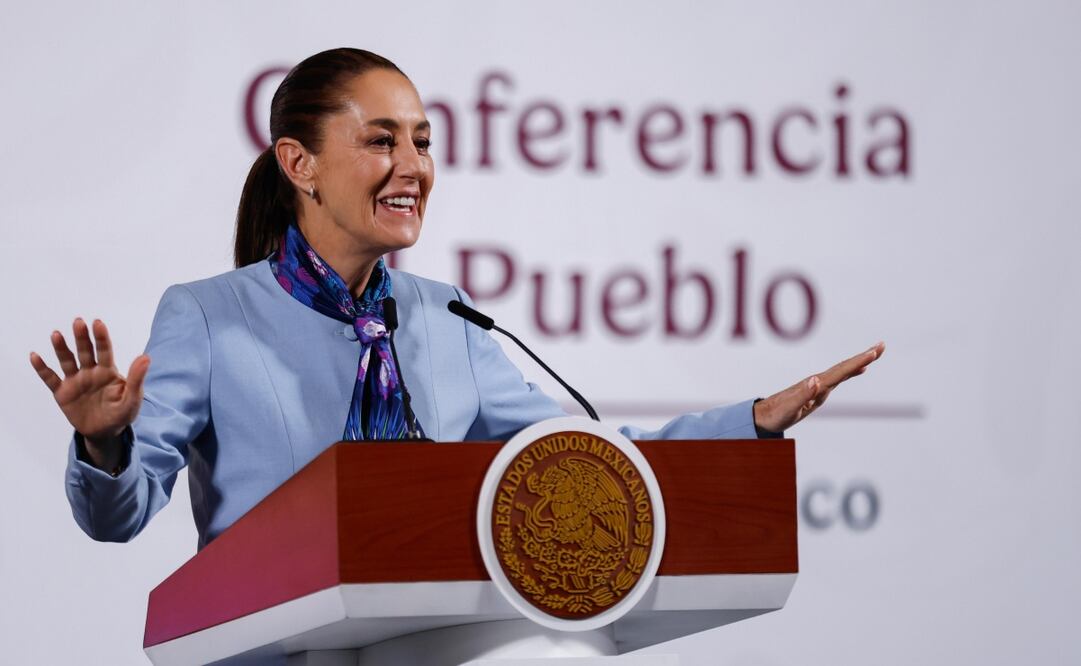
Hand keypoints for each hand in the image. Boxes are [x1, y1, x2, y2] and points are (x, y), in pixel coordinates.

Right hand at [29, 318, 149, 460]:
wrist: (104, 433)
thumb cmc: (121, 413)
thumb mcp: (132, 398)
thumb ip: (136, 379)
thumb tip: (146, 357)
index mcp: (108, 371)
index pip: (105, 350)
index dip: (101, 337)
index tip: (97, 323)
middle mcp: (90, 372)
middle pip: (85, 352)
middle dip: (81, 337)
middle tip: (78, 322)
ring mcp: (75, 381)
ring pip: (67, 361)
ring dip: (61, 348)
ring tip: (56, 334)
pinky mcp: (62, 393)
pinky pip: (50, 378)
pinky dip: (42, 368)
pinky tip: (35, 356)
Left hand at [753, 342, 884, 433]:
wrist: (764, 416)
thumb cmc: (776, 414)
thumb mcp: (789, 409)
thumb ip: (802, 395)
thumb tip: (816, 380)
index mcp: (815, 385)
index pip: (840, 371)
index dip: (858, 362)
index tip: (873, 352)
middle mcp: (818, 381)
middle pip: (845, 366)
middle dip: (863, 357)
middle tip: (882, 345)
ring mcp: (818, 385)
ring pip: (843, 371)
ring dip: (860, 362)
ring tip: (875, 353)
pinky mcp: (817, 390)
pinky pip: (838, 378)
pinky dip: (851, 372)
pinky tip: (859, 371)